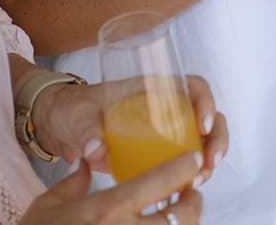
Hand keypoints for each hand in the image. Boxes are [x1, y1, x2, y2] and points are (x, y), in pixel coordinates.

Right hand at [20, 156, 202, 224]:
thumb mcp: (47, 206)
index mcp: (108, 210)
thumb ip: (72, 183)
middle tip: (191, 192)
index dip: (184, 168)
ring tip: (178, 216)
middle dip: (194, 202)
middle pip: (182, 216)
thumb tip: (84, 164)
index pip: (160, 181)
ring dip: (185, 224)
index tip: (192, 159)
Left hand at [33, 75, 229, 180]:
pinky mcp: (154, 153)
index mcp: (150, 88)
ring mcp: (162, 131)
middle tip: (210, 161)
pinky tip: (187, 188)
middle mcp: (163, 107)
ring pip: (200, 140)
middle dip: (217, 138)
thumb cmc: (72, 109)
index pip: (193, 86)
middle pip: (206, 116)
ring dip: (207, 159)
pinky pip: (182, 161)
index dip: (206, 102)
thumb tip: (95, 148)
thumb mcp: (77, 114)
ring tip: (198, 180)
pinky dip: (191, 173)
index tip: (203, 125)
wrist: (59, 127)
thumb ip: (86, 128)